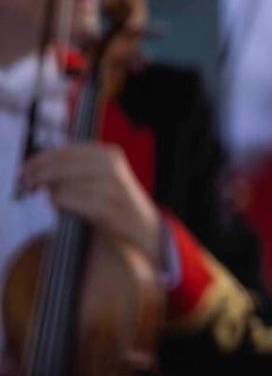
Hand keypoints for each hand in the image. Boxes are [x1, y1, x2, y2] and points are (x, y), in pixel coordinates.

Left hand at [21, 142, 163, 264]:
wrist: (142, 224)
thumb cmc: (114, 197)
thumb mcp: (103, 172)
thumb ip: (75, 164)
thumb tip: (35, 165)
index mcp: (111, 153)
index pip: (65, 151)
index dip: (40, 159)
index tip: (25, 169)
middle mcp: (113, 168)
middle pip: (60, 166)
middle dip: (39, 175)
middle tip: (27, 184)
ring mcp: (110, 189)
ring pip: (62, 185)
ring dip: (51, 192)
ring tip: (52, 197)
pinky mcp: (105, 209)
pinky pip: (67, 202)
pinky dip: (59, 204)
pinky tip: (60, 206)